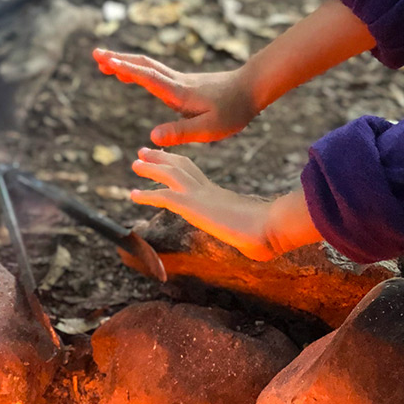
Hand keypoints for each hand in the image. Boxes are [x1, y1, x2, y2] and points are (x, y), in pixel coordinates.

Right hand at [94, 49, 259, 145]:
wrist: (252, 88)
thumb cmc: (234, 110)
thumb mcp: (209, 128)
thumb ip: (181, 132)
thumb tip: (153, 136)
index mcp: (179, 93)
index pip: (148, 78)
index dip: (126, 70)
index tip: (105, 61)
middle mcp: (177, 83)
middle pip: (143, 66)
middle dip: (118, 59)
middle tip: (95, 54)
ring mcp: (180, 81)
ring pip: (148, 67)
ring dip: (126, 63)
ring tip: (105, 62)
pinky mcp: (185, 84)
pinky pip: (156, 74)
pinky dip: (138, 70)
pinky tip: (133, 75)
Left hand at [130, 148, 276, 260]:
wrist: (270, 226)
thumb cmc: (269, 233)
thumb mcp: (256, 234)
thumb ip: (253, 240)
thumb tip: (263, 252)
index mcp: (220, 196)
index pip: (196, 175)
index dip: (181, 166)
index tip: (170, 161)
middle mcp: (208, 190)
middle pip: (182, 165)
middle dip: (162, 157)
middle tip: (145, 151)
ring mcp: (200, 195)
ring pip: (170, 174)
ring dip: (151, 168)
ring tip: (135, 163)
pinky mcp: (193, 205)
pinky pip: (163, 196)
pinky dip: (147, 195)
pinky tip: (133, 195)